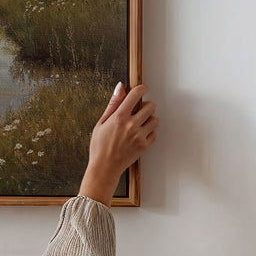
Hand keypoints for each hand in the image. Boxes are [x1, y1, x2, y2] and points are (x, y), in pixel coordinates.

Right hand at [78, 83, 157, 203]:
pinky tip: (140, 134)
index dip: (141, 89)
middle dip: (147, 105)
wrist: (104, 167)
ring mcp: (139, 136)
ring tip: (141, 123)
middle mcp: (131, 125)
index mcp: (119, 116)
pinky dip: (150, 133)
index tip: (142, 89)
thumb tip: (120, 87)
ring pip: (155, 120)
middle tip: (141, 110)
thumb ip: (113, 104)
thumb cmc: (99, 146)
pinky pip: (154, 134)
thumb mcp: (101, 122)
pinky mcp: (144, 146)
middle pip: (150, 106)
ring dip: (150, 119)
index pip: (136, 94)